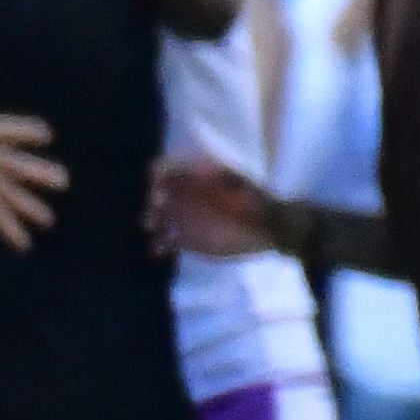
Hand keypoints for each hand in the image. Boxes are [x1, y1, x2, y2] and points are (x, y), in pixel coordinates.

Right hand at [0, 100, 64, 249]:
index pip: (9, 129)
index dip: (28, 132)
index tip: (48, 135)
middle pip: (17, 164)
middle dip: (40, 174)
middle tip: (64, 182)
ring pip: (11, 193)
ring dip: (30, 208)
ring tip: (48, 220)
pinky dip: (10, 231)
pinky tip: (25, 245)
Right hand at [147, 156, 277, 259]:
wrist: (268, 230)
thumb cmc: (257, 202)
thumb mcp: (242, 185)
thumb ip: (220, 178)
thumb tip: (199, 170)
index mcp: (195, 175)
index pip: (166, 168)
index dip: (158, 176)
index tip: (159, 189)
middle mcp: (183, 194)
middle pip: (154, 192)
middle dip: (151, 200)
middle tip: (155, 212)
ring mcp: (183, 217)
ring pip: (155, 216)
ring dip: (151, 222)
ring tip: (155, 231)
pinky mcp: (185, 239)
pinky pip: (164, 241)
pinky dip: (158, 245)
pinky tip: (161, 251)